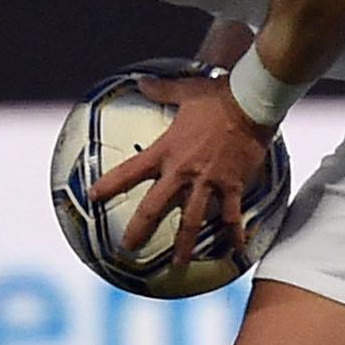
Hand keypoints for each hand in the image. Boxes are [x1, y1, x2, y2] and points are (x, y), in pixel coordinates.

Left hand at [89, 74, 270, 266]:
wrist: (251, 103)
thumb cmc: (216, 96)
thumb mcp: (184, 91)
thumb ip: (160, 90)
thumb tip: (142, 80)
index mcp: (167, 151)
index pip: (130, 171)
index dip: (109, 185)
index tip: (93, 198)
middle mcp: (183, 171)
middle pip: (154, 207)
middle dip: (139, 230)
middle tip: (128, 248)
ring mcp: (208, 182)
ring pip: (192, 221)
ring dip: (184, 245)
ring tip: (178, 264)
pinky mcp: (232, 186)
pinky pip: (231, 217)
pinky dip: (234, 236)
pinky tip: (237, 252)